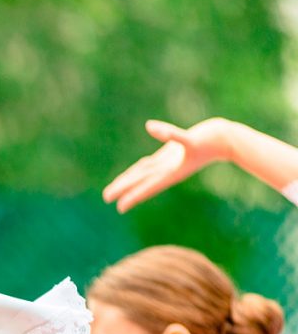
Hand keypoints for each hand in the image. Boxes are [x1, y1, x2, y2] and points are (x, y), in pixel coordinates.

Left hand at [103, 118, 234, 212]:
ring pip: (144, 173)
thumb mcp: (190, 137)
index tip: (119, 207)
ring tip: (115, 190)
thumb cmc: (211, 139)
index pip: (147, 186)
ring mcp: (169, 163)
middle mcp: (168, 170)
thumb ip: (170, 134)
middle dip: (124, 189)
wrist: (227, 138)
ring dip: (129, 180)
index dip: (133, 196)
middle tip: (106, 198)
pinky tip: (135, 171)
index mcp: (171, 172)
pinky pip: (151, 163)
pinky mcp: (171, 155)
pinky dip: (140, 168)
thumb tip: (149, 126)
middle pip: (141, 181)